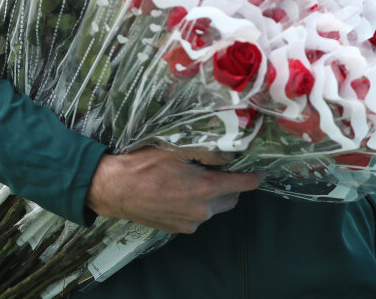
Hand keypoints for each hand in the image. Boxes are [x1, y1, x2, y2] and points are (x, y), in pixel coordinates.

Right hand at [86, 146, 262, 233]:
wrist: (114, 188)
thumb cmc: (143, 165)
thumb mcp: (178, 148)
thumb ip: (209, 151)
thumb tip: (231, 152)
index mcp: (206, 189)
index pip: (244, 185)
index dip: (256, 176)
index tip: (262, 170)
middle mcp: (202, 210)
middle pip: (232, 198)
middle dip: (233, 184)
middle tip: (224, 168)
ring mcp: (189, 222)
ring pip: (213, 207)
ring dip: (213, 194)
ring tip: (196, 177)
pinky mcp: (177, 228)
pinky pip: (196, 215)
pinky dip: (196, 203)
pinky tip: (181, 190)